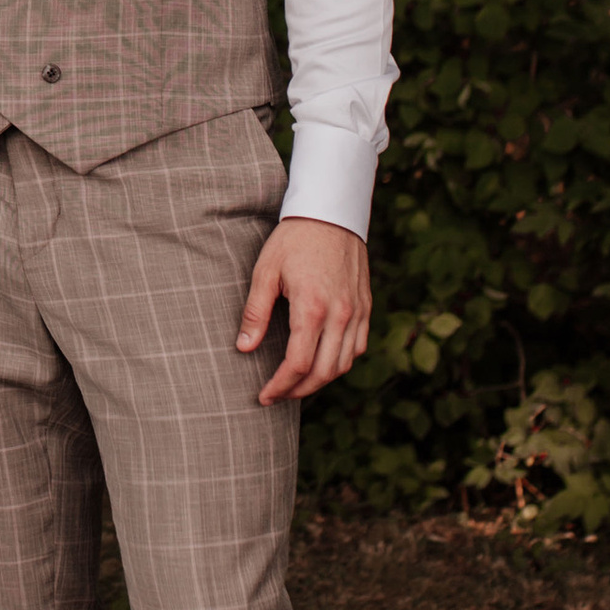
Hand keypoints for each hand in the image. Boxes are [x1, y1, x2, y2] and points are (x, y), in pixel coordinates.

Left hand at [237, 216, 371, 404]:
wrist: (331, 213)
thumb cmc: (293, 240)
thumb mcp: (265, 271)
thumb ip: (255, 312)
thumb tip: (243, 347)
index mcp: (312, 308)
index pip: (298, 364)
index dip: (279, 386)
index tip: (264, 396)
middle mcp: (340, 314)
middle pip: (323, 372)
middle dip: (298, 391)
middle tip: (277, 396)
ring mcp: (357, 312)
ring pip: (344, 364)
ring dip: (320, 381)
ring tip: (296, 385)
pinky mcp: (365, 307)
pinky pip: (358, 347)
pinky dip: (341, 363)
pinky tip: (322, 363)